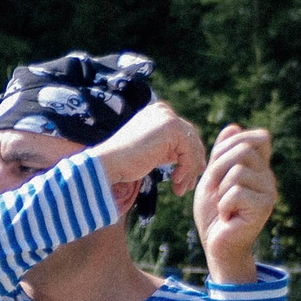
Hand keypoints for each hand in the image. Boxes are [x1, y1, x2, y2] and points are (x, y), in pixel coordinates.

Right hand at [88, 101, 207, 214]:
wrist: (108, 164)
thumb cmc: (123, 163)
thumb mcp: (151, 152)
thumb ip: (168, 149)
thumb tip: (190, 157)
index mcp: (157, 113)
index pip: (183, 134)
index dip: (190, 155)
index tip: (189, 175)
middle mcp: (164, 111)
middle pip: (190, 139)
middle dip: (192, 164)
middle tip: (188, 186)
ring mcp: (168, 118)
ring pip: (192, 146)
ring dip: (190, 170)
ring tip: (181, 189)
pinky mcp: (172, 128)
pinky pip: (189, 151)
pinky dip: (186, 168)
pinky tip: (175, 180)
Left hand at [193, 125, 275, 282]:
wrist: (217, 246)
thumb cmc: (213, 214)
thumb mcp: (213, 179)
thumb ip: (221, 155)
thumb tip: (232, 126)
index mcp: (259, 167)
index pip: (259, 137)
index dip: (233, 143)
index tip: (215, 165)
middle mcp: (268, 176)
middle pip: (244, 149)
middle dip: (218, 166)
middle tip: (212, 189)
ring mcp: (269, 191)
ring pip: (237, 171)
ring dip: (219, 190)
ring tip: (223, 206)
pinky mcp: (264, 207)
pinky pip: (236, 192)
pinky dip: (223, 205)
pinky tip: (227, 217)